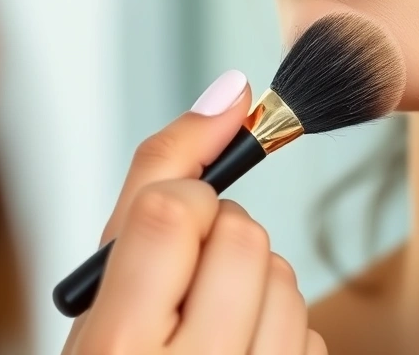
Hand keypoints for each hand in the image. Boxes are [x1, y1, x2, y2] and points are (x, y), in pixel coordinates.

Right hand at [62, 70, 327, 354]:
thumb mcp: (104, 285)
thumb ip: (155, 180)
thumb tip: (232, 89)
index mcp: (114, 347)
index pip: (174, 210)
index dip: (182, 201)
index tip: (177, 221)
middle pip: (245, 237)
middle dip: (221, 242)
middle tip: (188, 284)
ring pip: (287, 279)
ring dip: (258, 285)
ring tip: (212, 326)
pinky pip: (314, 332)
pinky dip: (283, 332)